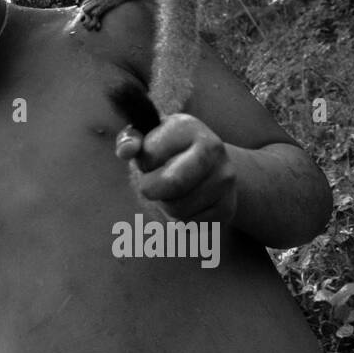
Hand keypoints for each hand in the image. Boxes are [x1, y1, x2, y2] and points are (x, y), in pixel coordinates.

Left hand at [115, 114, 237, 223]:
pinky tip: (187, 204)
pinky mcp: (227, 207)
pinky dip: (181, 221)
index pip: (150, 157)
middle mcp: (213, 149)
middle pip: (171, 184)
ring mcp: (224, 179)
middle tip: (154, 183)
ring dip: (166, 206)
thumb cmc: (168, 151)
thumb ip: (129, 140)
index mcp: (188, 126)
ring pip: (178, 210)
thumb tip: (126, 150)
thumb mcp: (147, 137)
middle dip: (152, 189)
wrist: (211, 165)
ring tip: (173, 192)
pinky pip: (191, 225)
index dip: (143, 164)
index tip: (150, 160)